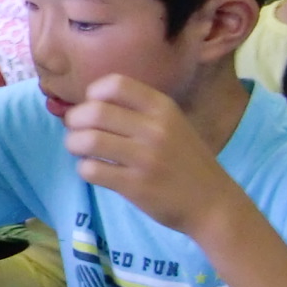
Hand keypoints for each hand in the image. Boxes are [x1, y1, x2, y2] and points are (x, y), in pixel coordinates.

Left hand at [60, 75, 228, 231]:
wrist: (212, 202)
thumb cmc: (186, 161)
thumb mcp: (173, 124)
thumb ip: (139, 112)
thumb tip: (89, 104)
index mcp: (162, 107)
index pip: (115, 84)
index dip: (93, 93)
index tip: (92, 105)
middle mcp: (154, 129)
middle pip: (94, 111)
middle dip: (74, 119)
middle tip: (75, 129)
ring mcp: (144, 158)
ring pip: (88, 141)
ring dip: (74, 143)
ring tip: (78, 149)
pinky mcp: (135, 186)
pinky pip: (92, 170)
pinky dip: (84, 168)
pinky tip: (93, 170)